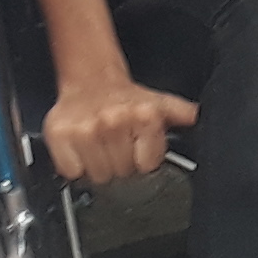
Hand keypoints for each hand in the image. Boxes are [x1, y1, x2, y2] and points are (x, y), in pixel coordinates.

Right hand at [44, 70, 196, 185]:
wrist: (91, 82)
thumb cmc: (126, 98)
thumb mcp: (160, 104)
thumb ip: (182, 114)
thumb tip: (198, 118)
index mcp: (145, 116)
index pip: (147, 166)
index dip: (142, 160)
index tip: (137, 149)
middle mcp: (114, 120)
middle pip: (122, 173)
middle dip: (121, 164)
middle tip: (117, 146)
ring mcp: (85, 129)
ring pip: (98, 176)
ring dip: (99, 166)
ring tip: (100, 147)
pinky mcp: (58, 135)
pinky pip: (71, 172)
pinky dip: (75, 166)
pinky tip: (82, 150)